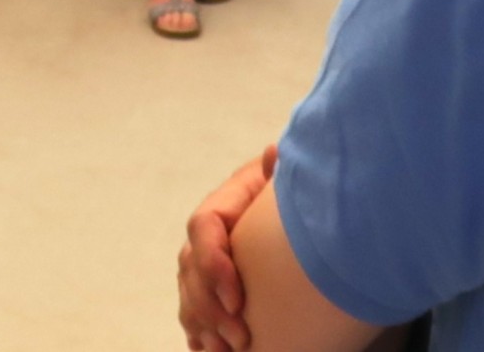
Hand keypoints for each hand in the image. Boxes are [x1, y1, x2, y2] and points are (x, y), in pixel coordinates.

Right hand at [177, 147, 275, 351]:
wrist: (294, 216)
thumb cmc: (292, 199)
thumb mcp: (287, 184)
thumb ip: (278, 172)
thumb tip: (276, 151)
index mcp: (225, 204)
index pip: (203, 227)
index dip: (213, 264)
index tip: (238, 298)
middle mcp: (207, 235)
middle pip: (190, 269)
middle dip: (210, 307)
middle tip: (240, 336)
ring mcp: (204, 264)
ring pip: (188, 296)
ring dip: (204, 325)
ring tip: (229, 350)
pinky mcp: (210, 289)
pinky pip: (193, 314)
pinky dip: (200, 334)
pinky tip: (213, 350)